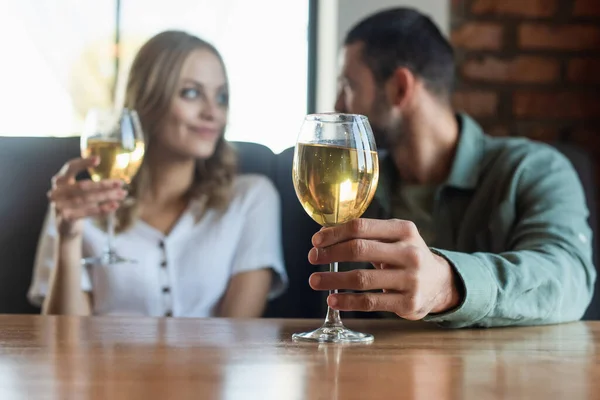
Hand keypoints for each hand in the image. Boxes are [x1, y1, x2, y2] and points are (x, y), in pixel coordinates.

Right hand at [48, 157, 126, 237]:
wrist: (65, 227)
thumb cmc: (76, 204)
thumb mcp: (80, 192)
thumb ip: (92, 185)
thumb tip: (117, 182)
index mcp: (59, 180)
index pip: (70, 167)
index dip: (83, 163)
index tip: (98, 159)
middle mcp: (56, 191)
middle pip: (82, 185)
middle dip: (103, 184)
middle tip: (120, 183)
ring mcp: (59, 205)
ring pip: (87, 199)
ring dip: (106, 196)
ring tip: (122, 194)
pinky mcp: (65, 218)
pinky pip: (86, 213)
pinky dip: (102, 209)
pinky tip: (114, 206)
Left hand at [307, 219, 461, 319]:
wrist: (440, 282)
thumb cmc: (406, 256)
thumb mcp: (395, 238)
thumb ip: (367, 234)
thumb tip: (324, 234)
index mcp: (404, 230)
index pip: (361, 227)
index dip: (335, 233)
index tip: (316, 240)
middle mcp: (409, 252)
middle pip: (360, 250)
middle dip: (330, 254)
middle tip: (311, 258)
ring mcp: (410, 279)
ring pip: (361, 278)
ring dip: (333, 280)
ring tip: (314, 281)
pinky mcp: (408, 303)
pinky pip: (370, 302)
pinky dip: (347, 301)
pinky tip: (332, 300)